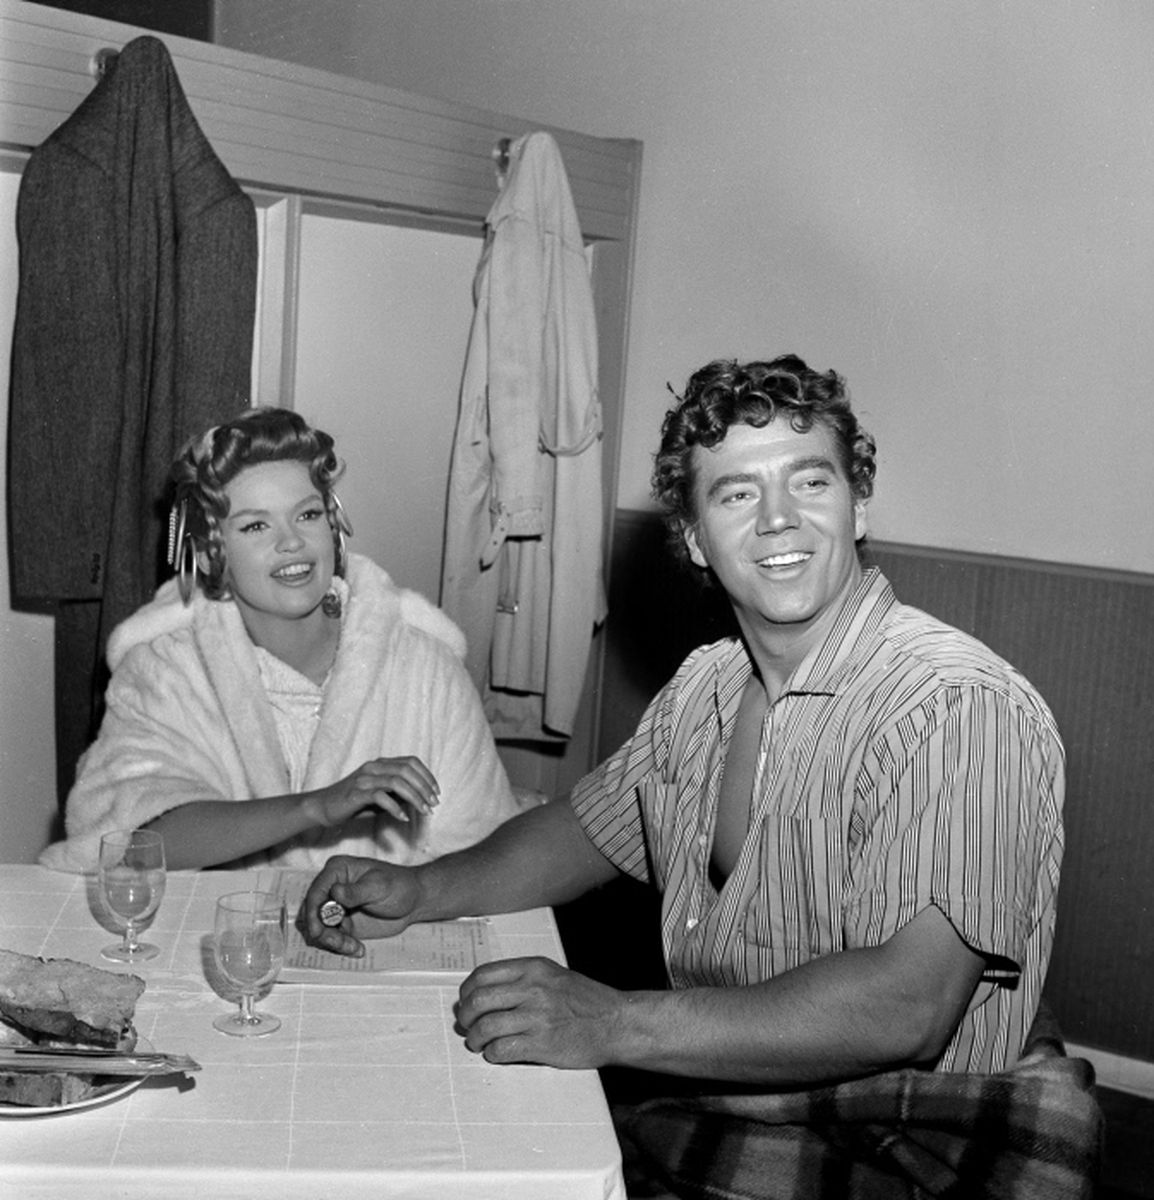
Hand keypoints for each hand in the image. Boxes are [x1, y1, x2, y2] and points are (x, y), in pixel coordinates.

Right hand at [300, 854, 421, 956]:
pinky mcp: (343, 923)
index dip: (312, 912)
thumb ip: (356, 891)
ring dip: (333, 941)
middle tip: (340, 942)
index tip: (317, 931)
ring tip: (354, 947)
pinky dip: (342, 946)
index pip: (315, 892)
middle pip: (312, 912)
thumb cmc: (400, 885)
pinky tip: (358, 949)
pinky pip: (332, 938)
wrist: (414, 901)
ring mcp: (336, 907)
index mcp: (337, 870)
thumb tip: (335, 892)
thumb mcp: (379, 886)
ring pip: (320, 929)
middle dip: (322, 931)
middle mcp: (332, 887)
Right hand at [308, 756, 439, 827]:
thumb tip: (420, 799)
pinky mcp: (356, 793)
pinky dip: (395, 807)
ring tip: (424, 811)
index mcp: (381, 763)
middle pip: (407, 770)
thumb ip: (398, 793)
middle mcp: (374, 767)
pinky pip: (381, 796)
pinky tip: (403, 818)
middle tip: (434, 804)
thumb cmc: (354, 802)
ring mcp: (365, 779)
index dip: (427, 775)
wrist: (323, 807)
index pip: (411, 762)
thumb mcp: (380, 795)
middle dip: (424, 787)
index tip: (437, 792)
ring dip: (415, 797)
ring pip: (397, 782)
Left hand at [455, 956, 623, 1068]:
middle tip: (467, 1026)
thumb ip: (523, 979)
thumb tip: (487, 992)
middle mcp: (532, 988)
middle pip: (478, 1001)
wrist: (616, 1023)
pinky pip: (501, 1050)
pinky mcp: (541, 1043)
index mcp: (533, 968)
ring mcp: (537, 1016)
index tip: (465, 1003)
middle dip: (465, 1017)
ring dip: (475, 1039)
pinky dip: (492, 1054)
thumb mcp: (554, 975)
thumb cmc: (587, 1001)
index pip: (483, 975)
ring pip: (485, 1027)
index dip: (467, 992)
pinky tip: (496, 1053)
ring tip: (479, 1043)